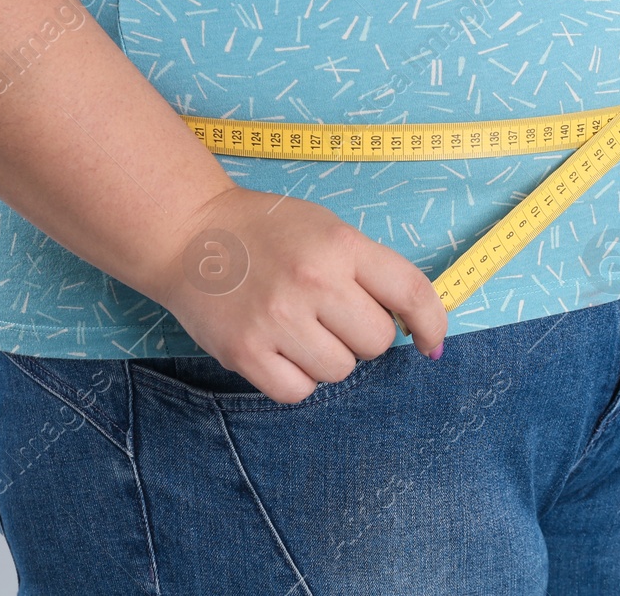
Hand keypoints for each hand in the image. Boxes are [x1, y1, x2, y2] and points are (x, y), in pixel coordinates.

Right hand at [148, 186, 449, 403]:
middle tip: (332, 314)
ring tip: (299, 326)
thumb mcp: (327, 229)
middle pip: (377, 341)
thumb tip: (415, 327)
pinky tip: (279, 348)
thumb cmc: (266, 232)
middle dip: (363, 334)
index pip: (411, 293)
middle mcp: (313, 281)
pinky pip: (298, 391)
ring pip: (340, 370)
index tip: (430, 341)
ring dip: (328, 356)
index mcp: (340, 245)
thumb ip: (370, 270)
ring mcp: (277, 319)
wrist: (187, 232)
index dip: (432, 324)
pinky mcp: (245, 352)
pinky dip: (295, 378)